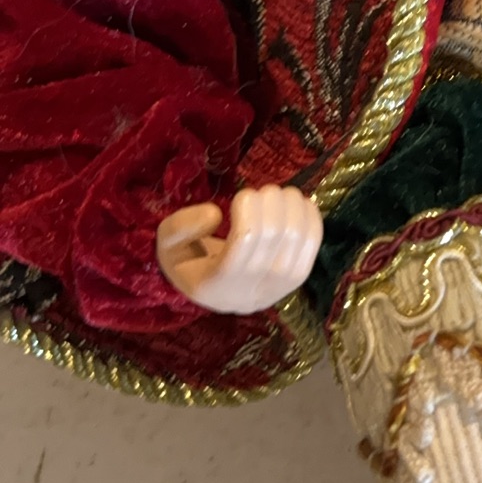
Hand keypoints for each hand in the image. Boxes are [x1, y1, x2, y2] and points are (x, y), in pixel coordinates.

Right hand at [156, 186, 322, 313]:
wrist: (214, 290)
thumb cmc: (189, 261)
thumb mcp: (167, 244)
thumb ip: (181, 226)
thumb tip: (214, 214)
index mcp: (217, 286)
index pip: (244, 240)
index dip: (249, 207)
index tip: (243, 195)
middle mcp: (252, 291)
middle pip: (274, 234)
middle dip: (271, 200)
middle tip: (262, 191)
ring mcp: (279, 288)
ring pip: (297, 236)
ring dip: (291, 204)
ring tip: (278, 194)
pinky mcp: (298, 280)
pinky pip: (313, 242)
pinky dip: (310, 215)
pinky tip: (299, 202)